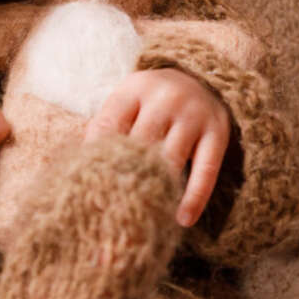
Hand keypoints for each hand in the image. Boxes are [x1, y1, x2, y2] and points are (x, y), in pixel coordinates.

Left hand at [85, 68, 230, 226]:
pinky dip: (194, 197)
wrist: (203, 79)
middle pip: (140, 143)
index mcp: (136, 88)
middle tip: (112, 211)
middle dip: (125, 177)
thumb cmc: (153, 101)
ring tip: (144, 218)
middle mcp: (166, 98)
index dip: (96, 156)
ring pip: (171, 159)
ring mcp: (194, 114)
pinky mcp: (218, 133)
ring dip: (157, 190)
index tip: (87, 186)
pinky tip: (183, 219)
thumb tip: (80, 168)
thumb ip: (107, 127)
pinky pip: (206, 170)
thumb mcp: (128, 101)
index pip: (109, 124)